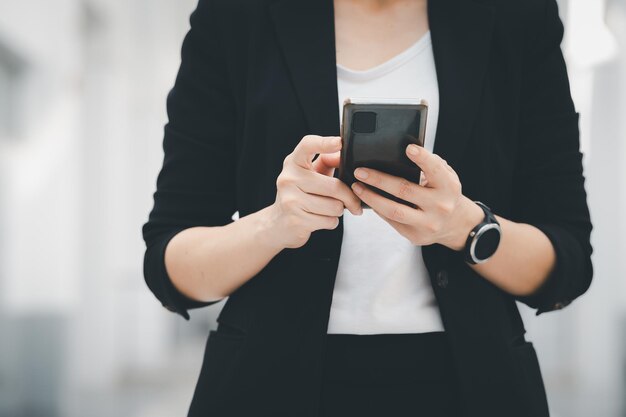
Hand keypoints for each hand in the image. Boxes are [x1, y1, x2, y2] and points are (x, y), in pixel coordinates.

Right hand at [265, 135, 362, 249]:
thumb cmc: (300, 194)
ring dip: (338, 210)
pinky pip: (329, 221)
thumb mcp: (311, 174)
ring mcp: (290, 200)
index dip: (324, 143)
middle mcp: (288, 178)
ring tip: (329, 209)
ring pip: (334, 206)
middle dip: (349, 197)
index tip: (339, 142)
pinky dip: (331, 222)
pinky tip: (321, 219)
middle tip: (353, 201)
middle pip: (334, 186)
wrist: (278, 223)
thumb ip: (328, 161)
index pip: (307, 145)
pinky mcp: (295, 220)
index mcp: (294, 162)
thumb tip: (343, 154)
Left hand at [350, 144, 483, 250]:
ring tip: (357, 187)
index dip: (422, 158)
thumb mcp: (445, 177)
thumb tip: (403, 153)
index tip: (408, 148)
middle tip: (361, 171)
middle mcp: (440, 206)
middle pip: (405, 190)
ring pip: (394, 210)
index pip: (436, 170)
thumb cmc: (444, 193)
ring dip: (371, 198)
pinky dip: (378, 209)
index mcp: (449, 187)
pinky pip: (392, 221)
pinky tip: (368, 200)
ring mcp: (428, 223)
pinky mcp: (416, 236)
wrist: (456, 225)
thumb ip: (430, 165)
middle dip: (379, 180)